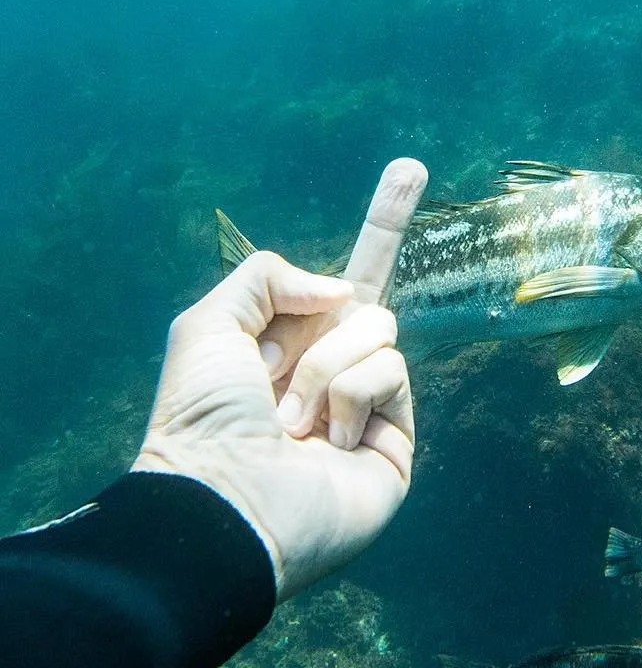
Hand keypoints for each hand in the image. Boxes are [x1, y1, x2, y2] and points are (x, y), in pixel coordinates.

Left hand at [132, 158, 428, 600]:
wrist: (226, 500)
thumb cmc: (204, 417)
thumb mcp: (209, 324)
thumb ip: (267, 276)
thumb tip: (342, 289)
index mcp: (294, 340)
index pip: (347, 275)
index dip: (382, 223)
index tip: (411, 167)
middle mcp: (337, 367)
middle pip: (367, 300)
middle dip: (321, 333)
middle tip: (274, 386)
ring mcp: (369, 404)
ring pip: (380, 333)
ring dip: (327, 372)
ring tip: (294, 426)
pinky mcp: (396, 436)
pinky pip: (390, 373)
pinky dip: (350, 399)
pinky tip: (325, 444)